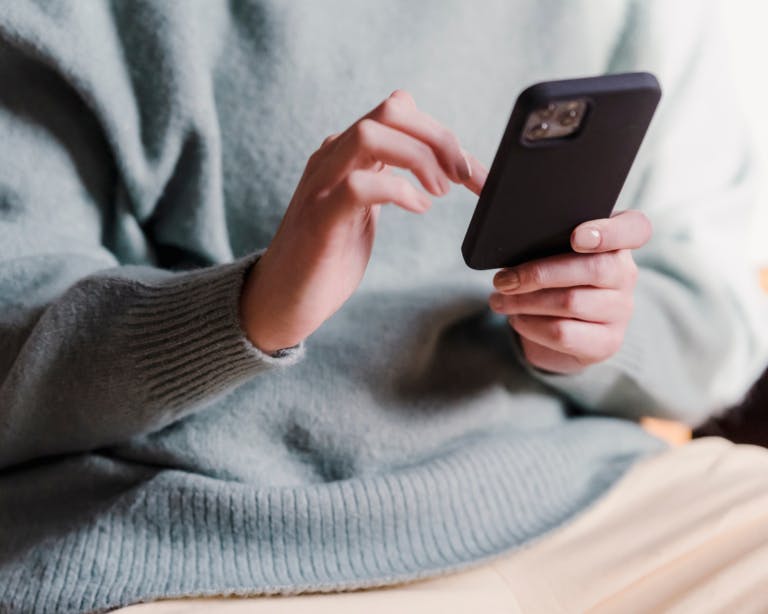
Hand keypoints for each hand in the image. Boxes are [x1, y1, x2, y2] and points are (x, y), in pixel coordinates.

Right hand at [240, 90, 486, 352]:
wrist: (281, 299)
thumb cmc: (328, 257)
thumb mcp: (365, 209)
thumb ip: (388, 180)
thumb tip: (437, 167)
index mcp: (346, 153)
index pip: (399, 111)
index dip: (442, 134)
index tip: (471, 171)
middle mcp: (332, 159)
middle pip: (391, 110)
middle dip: (439, 138)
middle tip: (463, 177)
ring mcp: (322, 185)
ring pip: (371, 134)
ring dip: (419, 159)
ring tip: (439, 193)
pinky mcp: (319, 219)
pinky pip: (359, 185)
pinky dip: (398, 191)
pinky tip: (417, 208)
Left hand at [489, 210, 651, 373]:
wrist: (565, 334)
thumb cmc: (551, 278)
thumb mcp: (544, 247)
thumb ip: (523, 216)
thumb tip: (473, 177)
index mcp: (617, 242)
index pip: (636, 228)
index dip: (610, 231)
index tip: (577, 236)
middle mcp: (626, 274)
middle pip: (592, 267)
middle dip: (537, 272)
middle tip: (501, 279)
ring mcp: (620, 311)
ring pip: (570, 302)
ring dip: (524, 301)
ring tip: (498, 298)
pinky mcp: (605, 343)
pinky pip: (563, 332)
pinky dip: (530, 325)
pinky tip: (516, 318)